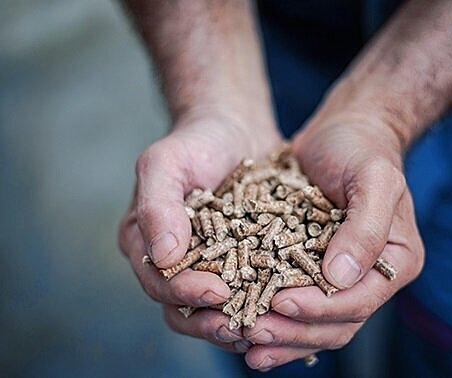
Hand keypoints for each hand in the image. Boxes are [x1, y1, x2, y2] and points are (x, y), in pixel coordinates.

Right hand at [119, 112, 281, 352]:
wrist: (234, 129)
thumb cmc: (196, 141)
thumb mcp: (166, 162)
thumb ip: (157, 206)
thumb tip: (165, 255)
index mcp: (146, 242)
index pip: (158, 281)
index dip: (184, 292)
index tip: (217, 292)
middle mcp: (173, 261)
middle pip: (183, 307)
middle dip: (211, 322)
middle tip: (242, 326)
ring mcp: (206, 265)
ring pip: (215, 309)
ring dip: (237, 323)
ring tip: (265, 330)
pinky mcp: (239, 262)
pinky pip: (247, 293)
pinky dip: (260, 306)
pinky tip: (283, 312)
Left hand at [241, 112, 424, 369]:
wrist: (342, 133)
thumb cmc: (361, 150)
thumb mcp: (373, 178)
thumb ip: (365, 227)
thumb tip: (339, 277)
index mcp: (394, 261)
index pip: (359, 301)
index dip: (320, 308)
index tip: (280, 302)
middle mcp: (370, 277)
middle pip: (335, 324)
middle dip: (295, 332)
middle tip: (254, 332)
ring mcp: (342, 278)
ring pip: (314, 324)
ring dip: (281, 337)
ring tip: (245, 341)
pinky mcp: (313, 270)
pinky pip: (295, 304)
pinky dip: (274, 320)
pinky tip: (245, 327)